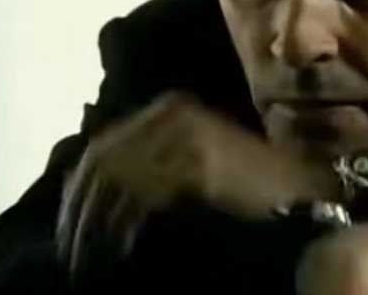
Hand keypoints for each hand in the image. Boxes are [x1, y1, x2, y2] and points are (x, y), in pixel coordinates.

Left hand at [56, 92, 340, 284]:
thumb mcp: (192, 163)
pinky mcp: (196, 161)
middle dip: (79, 210)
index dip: (77, 189)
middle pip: (102, 161)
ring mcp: (184, 133)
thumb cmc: (248, 186)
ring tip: (88, 259)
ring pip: (117, 180)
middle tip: (68, 251)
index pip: (102, 145)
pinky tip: (120, 248)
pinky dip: (125, 224)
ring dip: (96, 224)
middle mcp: (170, 113)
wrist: (303, 191)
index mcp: (166, 109)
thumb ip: (152, 165)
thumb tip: (95, 195)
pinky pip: (144, 195)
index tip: (65, 226)